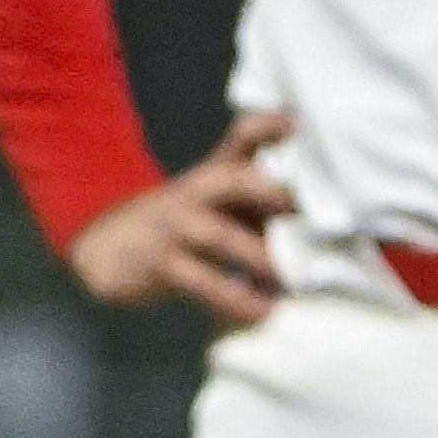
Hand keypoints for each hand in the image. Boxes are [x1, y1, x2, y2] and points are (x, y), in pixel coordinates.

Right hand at [66, 108, 294, 323]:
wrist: (109, 248)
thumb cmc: (185, 225)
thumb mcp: (219, 199)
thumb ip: (264, 197)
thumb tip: (328, 221)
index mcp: (218, 169)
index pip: (244, 134)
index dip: (270, 125)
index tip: (299, 124)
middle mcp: (198, 189)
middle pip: (234, 178)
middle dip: (273, 192)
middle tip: (312, 213)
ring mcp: (177, 225)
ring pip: (221, 237)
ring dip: (260, 258)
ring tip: (297, 280)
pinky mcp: (164, 264)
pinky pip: (205, 284)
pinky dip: (237, 300)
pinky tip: (263, 312)